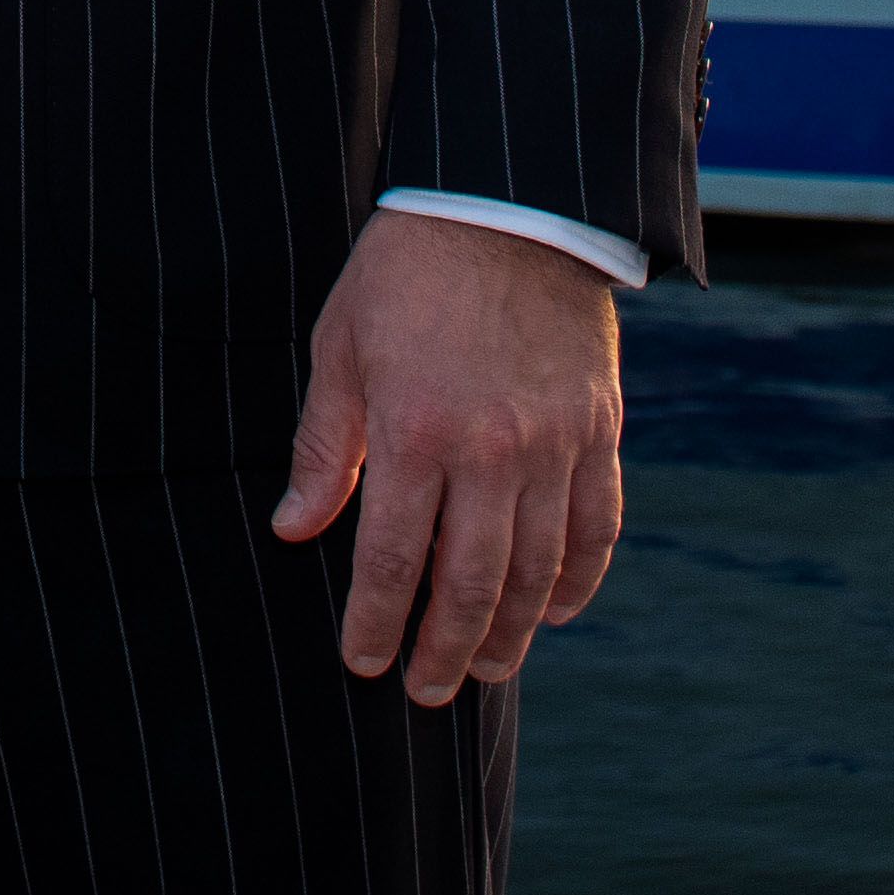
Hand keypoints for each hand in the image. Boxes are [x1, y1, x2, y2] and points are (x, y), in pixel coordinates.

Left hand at [272, 209, 624, 702]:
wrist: (510, 204)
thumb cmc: (408, 272)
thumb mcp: (342, 346)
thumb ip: (324, 445)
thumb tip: (295, 529)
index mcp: (415, 431)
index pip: (390, 559)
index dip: (374, 622)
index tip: (363, 662)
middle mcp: (491, 450)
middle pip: (469, 583)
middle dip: (445, 650)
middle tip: (428, 690)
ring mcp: (554, 444)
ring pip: (536, 569)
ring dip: (511, 632)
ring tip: (488, 668)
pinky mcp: (598, 430)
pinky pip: (597, 526)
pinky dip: (578, 579)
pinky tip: (554, 611)